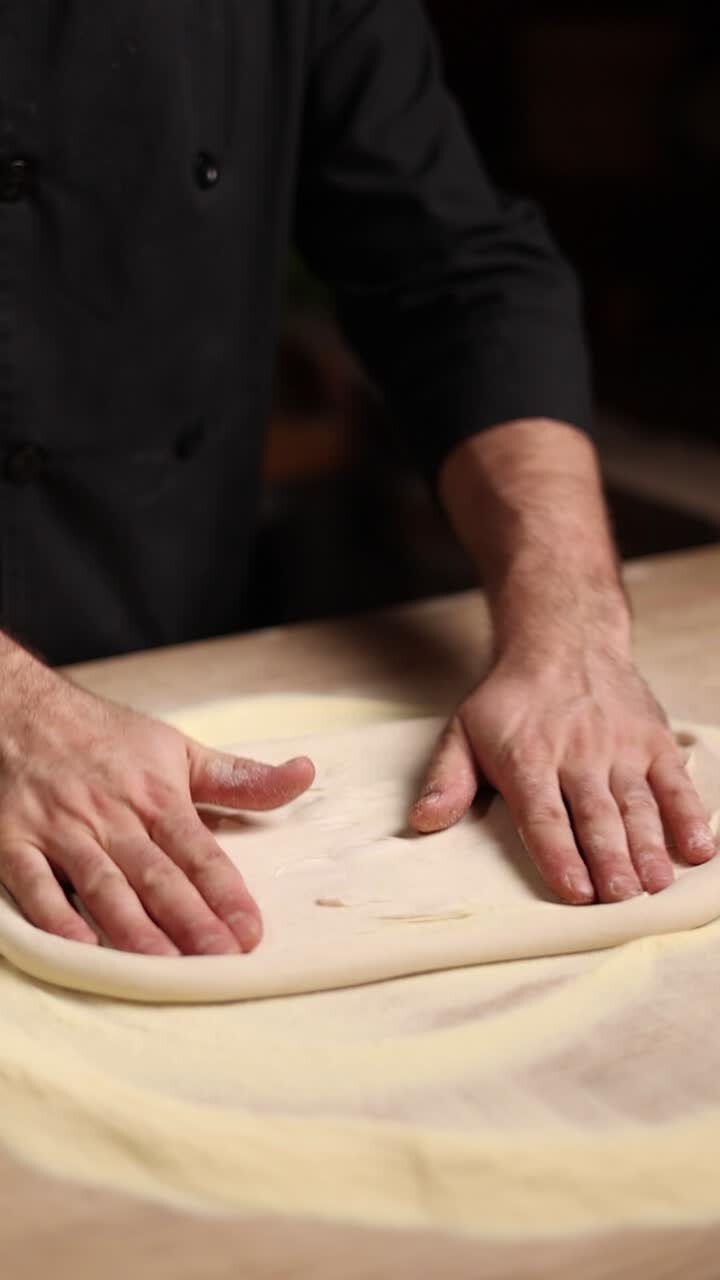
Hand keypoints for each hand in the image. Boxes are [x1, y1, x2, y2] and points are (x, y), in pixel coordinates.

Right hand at [0, 660, 313, 953]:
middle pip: (157, 875)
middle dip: (191, 920)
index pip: (199, 851)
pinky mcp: (16, 841)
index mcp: (156, 796)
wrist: (23, 710)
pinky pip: (35, 886)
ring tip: (163, 967)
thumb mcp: (179, 750)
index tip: (251, 931)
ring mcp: (62, 830)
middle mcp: (112, 816)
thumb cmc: (107, 737)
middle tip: (220, 960)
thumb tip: (304, 774)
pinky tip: (81, 950)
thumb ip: (239, 778)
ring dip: (133, 928)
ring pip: (103, 886)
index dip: (226, 892)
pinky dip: (56, 919)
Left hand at [409, 650, 715, 903]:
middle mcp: (577, 754)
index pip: (545, 814)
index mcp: (528, 758)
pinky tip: (699, 850)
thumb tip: (424, 821)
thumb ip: (447, 780)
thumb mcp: (464, 731)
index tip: (574, 891)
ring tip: (654, 886)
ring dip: (648, 847)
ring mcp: (620, 747)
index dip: (559, 853)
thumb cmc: (510, 701)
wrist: (564, 641)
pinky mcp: (653, 741)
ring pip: (637, 804)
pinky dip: (689, 815)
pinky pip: (675, 782)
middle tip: (621, 900)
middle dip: (610, 860)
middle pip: (596, 815)